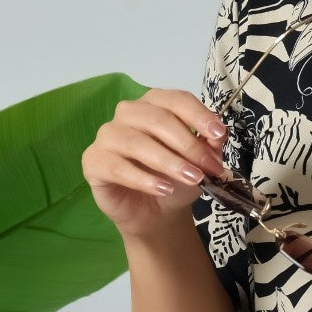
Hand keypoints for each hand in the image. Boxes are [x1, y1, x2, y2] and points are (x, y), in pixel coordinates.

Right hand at [81, 89, 228, 239]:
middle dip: (188, 144)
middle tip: (209, 168)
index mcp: (155, 105)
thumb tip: (217, 133)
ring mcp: (107, 136)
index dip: (198, 115)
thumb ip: (210, 145)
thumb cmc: (176, 178)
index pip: (176, 100)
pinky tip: (163, 189)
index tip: (218, 134)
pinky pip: (117, 167)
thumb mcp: (200, 162)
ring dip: (169, 162)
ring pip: (137, 142)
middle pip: (157, 119)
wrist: (156, 211)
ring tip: (192, 179)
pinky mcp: (93, 161)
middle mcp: (128, 114)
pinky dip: (143, 179)